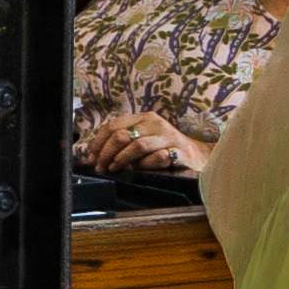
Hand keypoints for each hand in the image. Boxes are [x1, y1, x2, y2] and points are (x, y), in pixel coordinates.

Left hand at [79, 110, 209, 176]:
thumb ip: (122, 142)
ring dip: (122, 159)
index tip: (90, 157)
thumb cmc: (164, 147)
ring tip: (115, 168)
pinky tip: (140, 169)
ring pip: (138, 145)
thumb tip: (95, 155)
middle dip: (106, 153)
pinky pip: (158, 157)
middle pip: (122, 136)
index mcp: (143, 118)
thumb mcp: (142, 139)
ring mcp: (168, 137)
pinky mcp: (180, 151)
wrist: (197, 155)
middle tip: (100, 167)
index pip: (112, 126)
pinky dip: (145, 165)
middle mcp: (155, 124)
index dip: (98, 142)